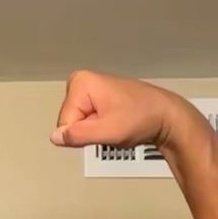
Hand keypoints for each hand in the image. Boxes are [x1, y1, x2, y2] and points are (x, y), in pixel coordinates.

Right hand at [50, 71, 184, 149]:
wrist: (165, 115)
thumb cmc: (141, 119)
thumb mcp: (108, 132)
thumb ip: (78, 135)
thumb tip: (54, 137)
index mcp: (81, 83)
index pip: (65, 123)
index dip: (83, 133)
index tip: (104, 128)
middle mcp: (81, 81)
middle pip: (69, 121)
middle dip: (87, 130)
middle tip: (110, 127)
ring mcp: (87, 87)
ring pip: (76, 122)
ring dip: (93, 129)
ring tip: (114, 123)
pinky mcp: (94, 95)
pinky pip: (85, 119)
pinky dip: (98, 126)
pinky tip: (114, 121)